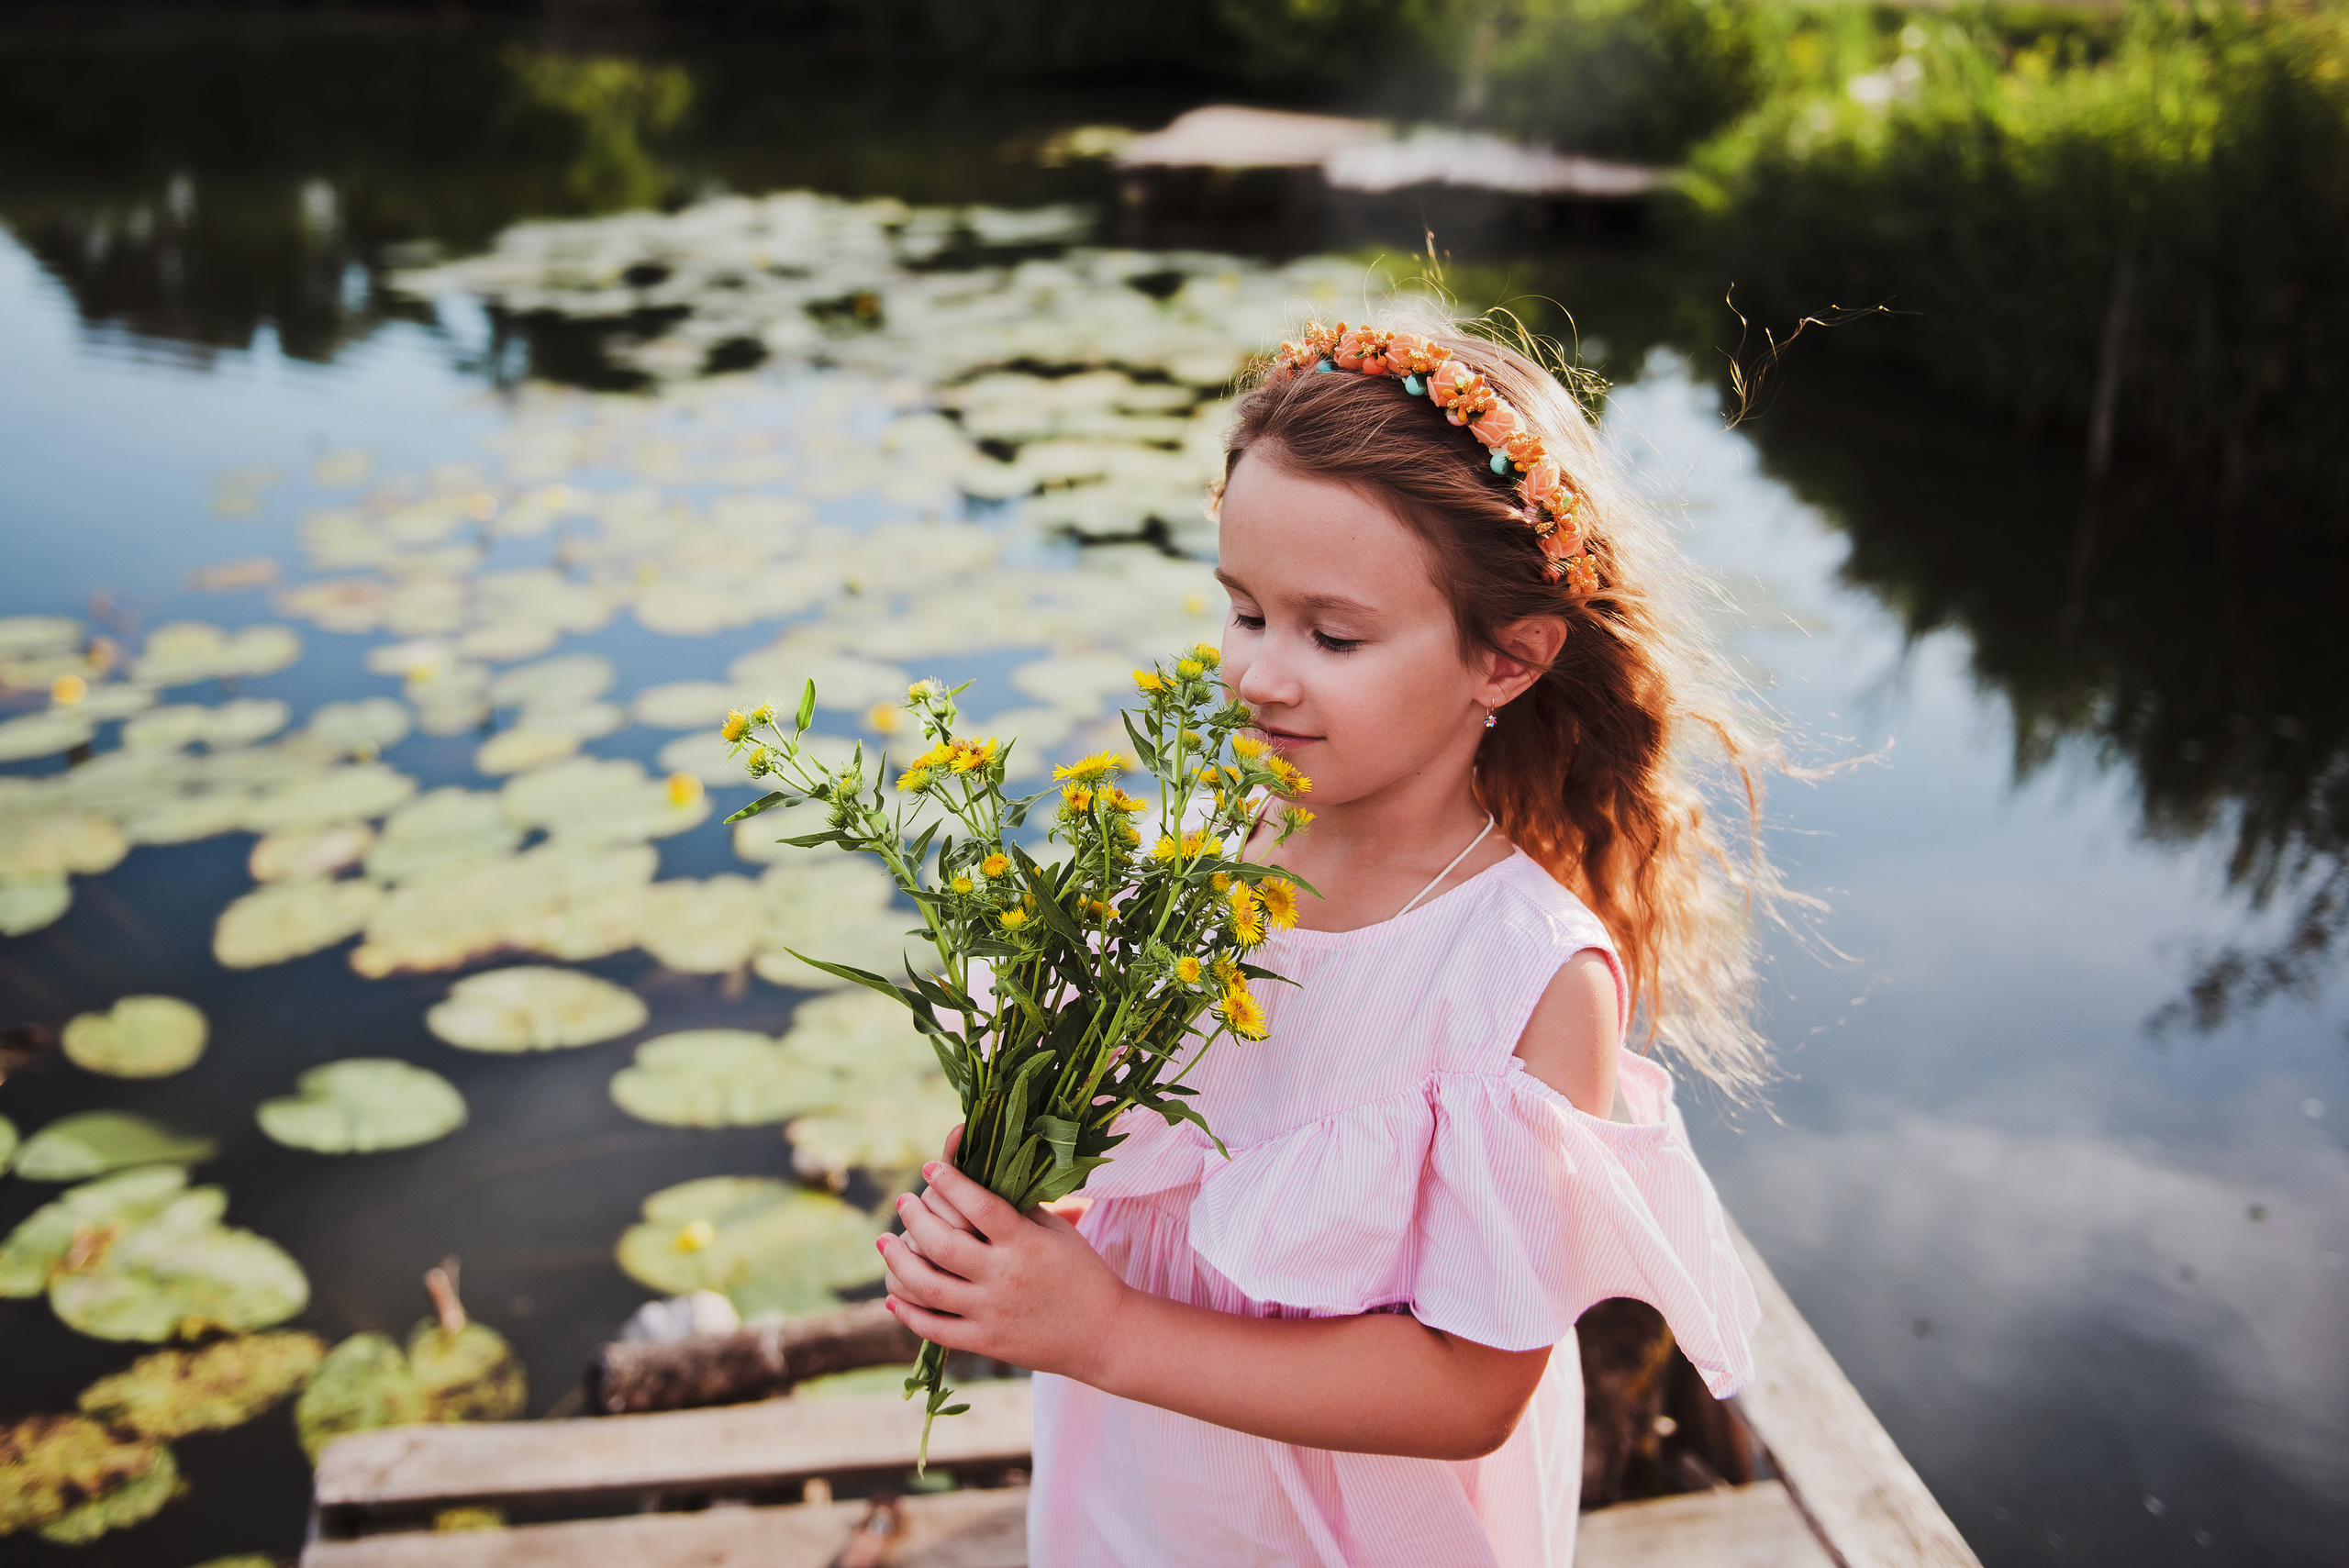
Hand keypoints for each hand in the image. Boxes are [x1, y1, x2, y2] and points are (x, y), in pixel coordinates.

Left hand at [878, 1155, 1127, 1383]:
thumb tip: (976, 1179)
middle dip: (914, 1217)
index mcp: (1026, 1244)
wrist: (1104, 1334)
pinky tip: (893, 1294)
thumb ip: (1018, 1208)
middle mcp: (1004, 1278)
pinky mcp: (985, 1343)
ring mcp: (991, 1313)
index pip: (979, 1205)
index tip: (927, 1167)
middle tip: (903, 1201)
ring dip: (897, 1260)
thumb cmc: (1082, 1273)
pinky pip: (934, 1329)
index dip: (948, 1181)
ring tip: (884, 1241)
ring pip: (927, 1286)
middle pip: (942, 1243)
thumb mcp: (1057, 1231)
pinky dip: (908, 1312)